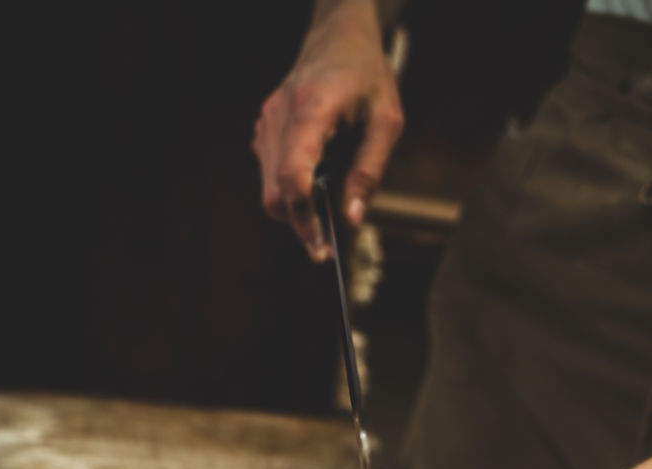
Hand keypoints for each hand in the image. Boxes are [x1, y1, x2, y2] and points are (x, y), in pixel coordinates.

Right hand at [252, 0, 403, 259]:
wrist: (338, 36)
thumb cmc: (367, 75)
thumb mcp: (386, 121)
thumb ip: (370, 171)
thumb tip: (352, 219)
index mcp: (311, 110)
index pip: (293, 176)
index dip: (304, 217)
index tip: (321, 246)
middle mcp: (280, 117)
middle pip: (276, 192)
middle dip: (299, 224)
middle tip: (324, 248)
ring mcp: (267, 123)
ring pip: (269, 188)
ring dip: (293, 211)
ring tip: (322, 221)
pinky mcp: (265, 130)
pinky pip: (269, 174)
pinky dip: (289, 192)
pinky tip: (313, 190)